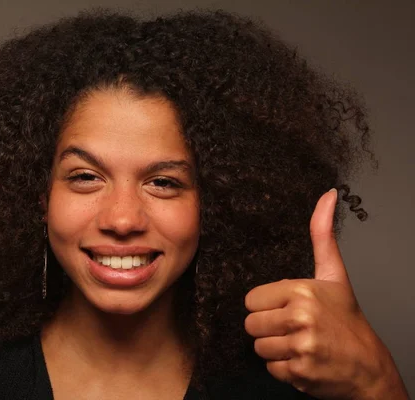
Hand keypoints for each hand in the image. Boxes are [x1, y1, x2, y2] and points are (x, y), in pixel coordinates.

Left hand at [244, 189, 407, 398]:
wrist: (368, 365)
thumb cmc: (346, 320)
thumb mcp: (334, 275)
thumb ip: (322, 235)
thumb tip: (327, 196)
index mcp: (302, 290)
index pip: (252, 300)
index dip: (267, 306)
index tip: (287, 308)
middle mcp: (300, 317)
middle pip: (251, 324)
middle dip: (268, 328)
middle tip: (293, 328)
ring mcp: (300, 346)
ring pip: (258, 347)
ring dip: (275, 349)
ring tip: (299, 343)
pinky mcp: (299, 372)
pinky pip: (270, 368)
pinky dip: (283, 368)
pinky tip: (302, 359)